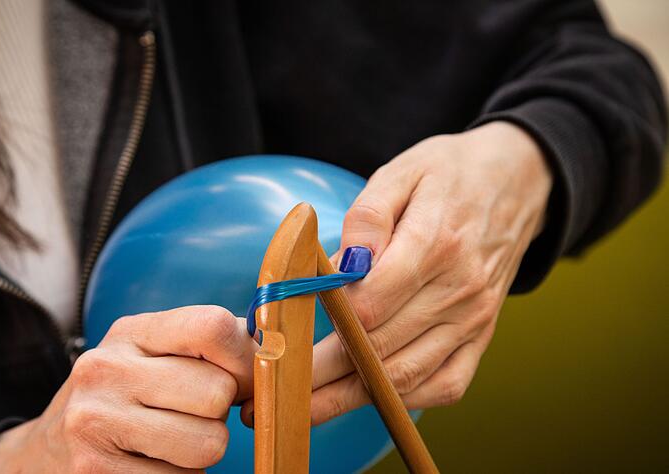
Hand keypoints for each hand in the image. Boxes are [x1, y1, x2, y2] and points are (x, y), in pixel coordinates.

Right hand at [0, 306, 258, 472]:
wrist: (48, 449)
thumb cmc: (125, 397)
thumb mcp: (154, 354)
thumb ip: (211, 345)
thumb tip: (274, 350)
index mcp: (131, 331)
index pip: (213, 327)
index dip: (244, 360)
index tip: (238, 381)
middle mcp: (106, 369)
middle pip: (217, 394)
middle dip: (218, 415)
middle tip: (190, 417)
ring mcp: (95, 422)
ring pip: (208, 445)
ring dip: (202, 454)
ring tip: (169, 443)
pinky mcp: (94, 472)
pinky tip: (151, 467)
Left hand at [310, 121, 551, 423]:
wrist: (518, 181)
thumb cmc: (448, 174)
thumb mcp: (401, 172)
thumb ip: (367, 216)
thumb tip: (341, 265)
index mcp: (435, 244)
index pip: (369, 305)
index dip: (321, 328)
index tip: (282, 340)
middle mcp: (459, 290)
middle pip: (380, 350)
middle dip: (322, 377)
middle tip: (276, 392)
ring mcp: (474, 319)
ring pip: (406, 377)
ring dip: (351, 399)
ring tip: (306, 410)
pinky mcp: (482, 336)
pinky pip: (445, 385)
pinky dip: (404, 398)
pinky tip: (367, 396)